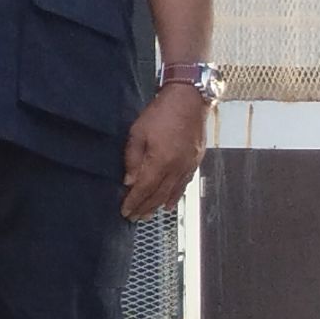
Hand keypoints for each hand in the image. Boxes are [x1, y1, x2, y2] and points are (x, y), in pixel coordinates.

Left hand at [121, 86, 208, 219]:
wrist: (188, 100)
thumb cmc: (160, 113)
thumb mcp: (137, 132)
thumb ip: (132, 158)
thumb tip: (129, 181)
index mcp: (160, 161)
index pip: (144, 188)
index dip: (134, 201)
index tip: (124, 212)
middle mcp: (176, 168)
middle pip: (158, 194)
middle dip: (144, 207)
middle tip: (133, 218)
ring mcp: (188, 165)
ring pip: (171, 192)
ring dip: (158, 205)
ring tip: (147, 215)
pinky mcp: (195, 161)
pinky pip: (184, 184)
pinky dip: (175, 196)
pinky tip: (168, 204)